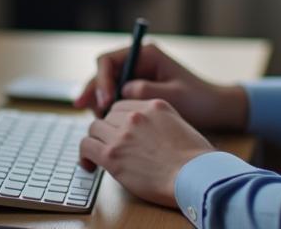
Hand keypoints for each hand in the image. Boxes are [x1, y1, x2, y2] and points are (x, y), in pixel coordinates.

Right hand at [74, 41, 248, 130]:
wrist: (217, 110)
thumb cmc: (199, 100)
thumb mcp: (172, 96)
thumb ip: (145, 92)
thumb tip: (121, 93)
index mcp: (147, 55)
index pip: (110, 60)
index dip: (102, 80)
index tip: (105, 101)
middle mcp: (138, 62)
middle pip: (104, 72)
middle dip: (93, 89)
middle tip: (82, 107)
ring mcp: (137, 76)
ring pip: (107, 85)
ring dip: (99, 100)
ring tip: (98, 119)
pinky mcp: (138, 91)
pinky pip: (116, 97)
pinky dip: (108, 108)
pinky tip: (106, 122)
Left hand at [79, 98, 214, 206]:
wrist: (195, 175)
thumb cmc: (196, 159)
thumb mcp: (181, 126)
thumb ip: (160, 122)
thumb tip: (149, 133)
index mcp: (153, 105)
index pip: (123, 105)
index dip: (118, 119)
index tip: (118, 130)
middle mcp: (135, 115)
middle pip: (107, 115)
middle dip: (107, 129)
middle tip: (110, 144)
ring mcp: (122, 134)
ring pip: (94, 128)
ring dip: (96, 140)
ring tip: (98, 154)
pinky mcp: (112, 155)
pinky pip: (86, 146)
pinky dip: (84, 155)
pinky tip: (89, 165)